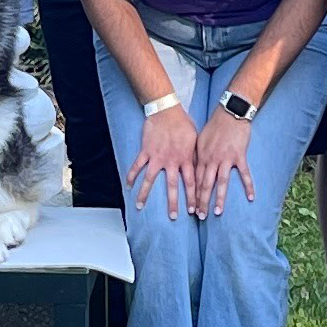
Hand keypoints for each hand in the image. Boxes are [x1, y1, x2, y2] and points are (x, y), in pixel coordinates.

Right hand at [128, 105, 198, 220]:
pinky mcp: (146, 151)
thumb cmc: (183, 123)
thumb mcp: (195, 140)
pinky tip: (128, 186)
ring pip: (150, 180)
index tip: (194, 210)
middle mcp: (171, 160)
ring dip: (144, 194)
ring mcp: (156, 157)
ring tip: (139, 206)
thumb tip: (199, 170)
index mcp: (185, 158)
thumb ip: (195, 156)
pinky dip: (131, 176)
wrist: (166, 110)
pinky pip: (137, 166)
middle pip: (172, 186)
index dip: (193, 197)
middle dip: (173, 203)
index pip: (191, 182)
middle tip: (173, 217)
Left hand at [190, 109, 254, 217]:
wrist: (230, 113)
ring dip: (219, 199)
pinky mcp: (239, 156)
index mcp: (201, 157)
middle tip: (200, 216)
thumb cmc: (214, 126)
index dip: (193, 195)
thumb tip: (193, 169)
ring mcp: (226, 159)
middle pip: (205, 185)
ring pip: (221, 182)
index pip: (195, 180)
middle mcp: (212, 160)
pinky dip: (248, 186)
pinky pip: (244, 174)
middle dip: (202, 202)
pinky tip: (251, 198)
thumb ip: (198, 156)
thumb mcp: (200, 140)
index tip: (191, 208)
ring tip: (217, 212)